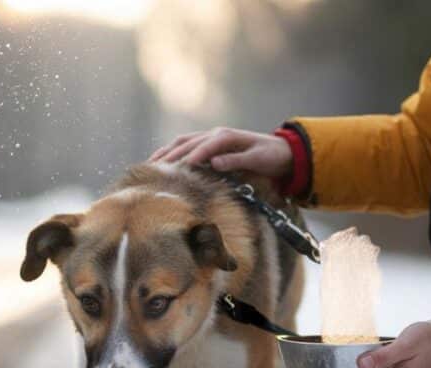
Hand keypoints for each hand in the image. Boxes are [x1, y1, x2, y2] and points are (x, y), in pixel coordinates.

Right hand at [148, 127, 291, 177]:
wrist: (281, 151)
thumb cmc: (270, 157)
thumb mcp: (257, 159)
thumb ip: (236, 161)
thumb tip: (215, 163)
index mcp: (227, 136)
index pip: (205, 146)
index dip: (192, 156)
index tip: (180, 168)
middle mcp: (216, 134)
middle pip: (188, 143)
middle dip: (171, 155)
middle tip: (155, 170)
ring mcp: (211, 137)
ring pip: (182, 142)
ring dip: (166, 152)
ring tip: (150, 165)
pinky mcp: (209, 144)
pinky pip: (186, 146)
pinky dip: (171, 152)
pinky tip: (160, 161)